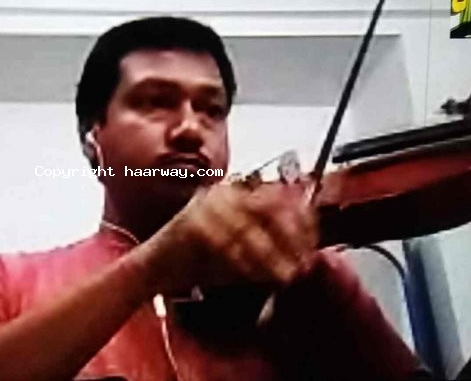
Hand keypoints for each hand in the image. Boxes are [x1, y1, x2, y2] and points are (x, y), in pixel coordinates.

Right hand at [139, 179, 318, 293]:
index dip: (302, 223)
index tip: (314, 249)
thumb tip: (307, 258)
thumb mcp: (245, 255)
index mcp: (238, 195)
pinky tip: (254, 277)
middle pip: (269, 207)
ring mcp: (206, 205)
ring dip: (270, 255)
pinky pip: (225, 242)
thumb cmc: (200, 263)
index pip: (280, 198)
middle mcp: (224, 193)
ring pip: (248, 227)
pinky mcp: (191, 222)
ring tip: (284, 276)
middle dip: (290, 238)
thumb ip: (272, 251)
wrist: (156, 270)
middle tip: (302, 266)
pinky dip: (242, 261)